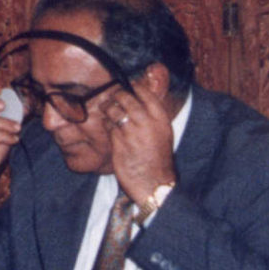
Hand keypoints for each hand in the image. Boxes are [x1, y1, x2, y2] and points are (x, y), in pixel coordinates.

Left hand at [100, 87, 176, 208]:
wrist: (154, 183)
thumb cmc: (158, 159)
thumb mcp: (162, 134)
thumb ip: (151, 117)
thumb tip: (137, 100)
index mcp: (160, 118)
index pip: (144, 92)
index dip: (133, 87)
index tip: (127, 86)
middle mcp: (146, 121)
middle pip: (124, 96)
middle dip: (116, 96)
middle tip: (112, 98)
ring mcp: (131, 131)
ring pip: (113, 109)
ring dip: (107, 108)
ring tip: (107, 110)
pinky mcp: (117, 141)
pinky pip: (107, 125)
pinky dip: (106, 124)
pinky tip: (107, 127)